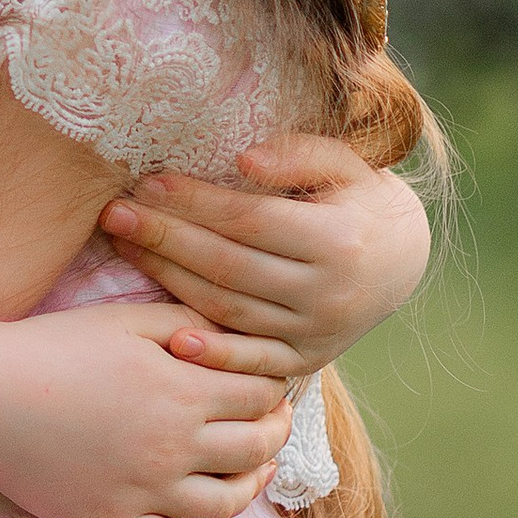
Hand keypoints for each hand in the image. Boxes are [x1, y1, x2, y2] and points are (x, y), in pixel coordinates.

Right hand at [0, 295, 294, 517]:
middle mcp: (174, 447)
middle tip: (272, 425)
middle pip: (254, 449)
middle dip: (273, 434)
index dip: (273, 389)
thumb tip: (235, 341)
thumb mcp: (124, 320)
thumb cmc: (52, 348)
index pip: (259, 396)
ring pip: (228, 504)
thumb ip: (185, 325)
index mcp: (181, 391)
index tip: (270, 386)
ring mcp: (146, 492)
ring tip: (254, 471)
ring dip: (253, 487)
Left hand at [98, 138, 429, 375]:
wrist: (403, 261)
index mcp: (338, 240)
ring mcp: (317, 332)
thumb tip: (242, 162)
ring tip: (124, 249)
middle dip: (166, 238)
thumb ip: (297, 155)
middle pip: (229, 265)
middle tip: (115, 214)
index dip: (196, 202)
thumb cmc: (359, 199)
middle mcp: (328, 293)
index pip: (250, 221)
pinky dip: (214, 355)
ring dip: (170, 281)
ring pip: (230, 309)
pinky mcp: (307, 360)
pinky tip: (171, 340)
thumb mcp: (346, 164)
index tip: (148, 182)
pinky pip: (253, 362)